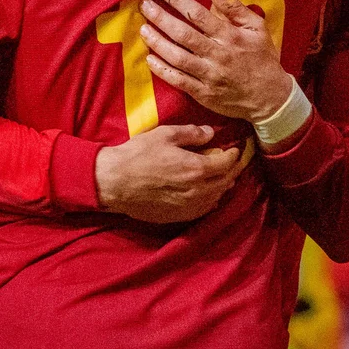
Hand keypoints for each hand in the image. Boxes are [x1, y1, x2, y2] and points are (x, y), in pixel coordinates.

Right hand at [95, 126, 249, 223]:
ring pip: (217, 197)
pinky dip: (211, 199)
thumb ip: (191, 133)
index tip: (234, 149)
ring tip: (223, 177)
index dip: (233, 155)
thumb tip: (210, 133)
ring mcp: (190, 206)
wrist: (114, 182)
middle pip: (226, 182)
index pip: (226, 163)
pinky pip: (204, 209)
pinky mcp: (180, 216)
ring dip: (223, 185)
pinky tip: (207, 194)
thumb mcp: (163, 135)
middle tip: (233, 162)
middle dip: (233, 170)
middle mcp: (198, 191)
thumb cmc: (137, 155)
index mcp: (196, 169)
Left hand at [137, 0, 293, 121]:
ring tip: (143, 28)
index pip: (199, 15)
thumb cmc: (263, 59)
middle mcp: (218, 55)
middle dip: (161, 18)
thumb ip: (236, 9)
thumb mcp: (258, 28)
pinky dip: (162, 70)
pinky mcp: (203, 93)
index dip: (179, 1)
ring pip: (177, 58)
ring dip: (157, 42)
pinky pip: (179, 81)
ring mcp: (209, 76)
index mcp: (230, 37)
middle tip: (145, 6)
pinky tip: (149, 58)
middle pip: (183, 35)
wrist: (271, 98)